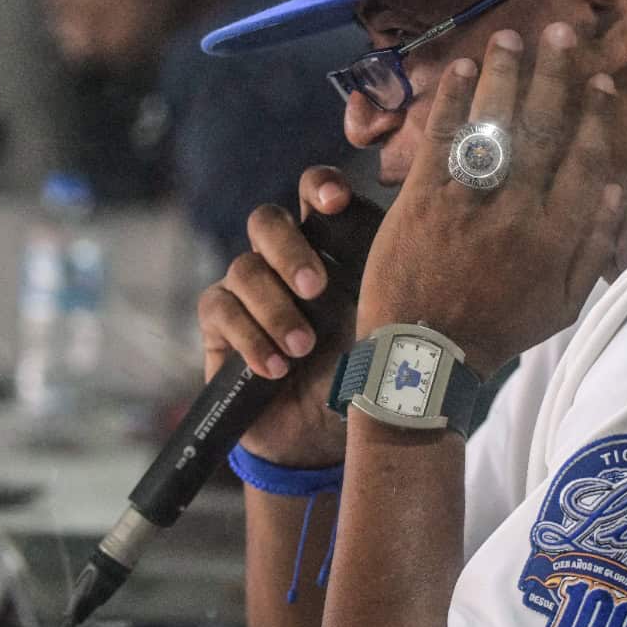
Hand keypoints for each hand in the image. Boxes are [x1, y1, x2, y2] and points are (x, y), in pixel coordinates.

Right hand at [198, 165, 381, 467]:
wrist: (335, 439)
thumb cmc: (373, 372)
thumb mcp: (388, 322)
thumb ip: (389, 276)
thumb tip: (406, 237)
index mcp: (332, 244)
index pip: (316, 193)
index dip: (320, 187)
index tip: (336, 202)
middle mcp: (287, 259)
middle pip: (267, 220)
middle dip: (290, 250)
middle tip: (317, 288)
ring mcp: (251, 289)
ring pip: (244, 267)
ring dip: (275, 307)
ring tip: (303, 348)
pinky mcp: (222, 324)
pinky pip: (220, 308)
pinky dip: (249, 337)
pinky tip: (276, 369)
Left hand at [356, 24, 623, 377]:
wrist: (423, 356)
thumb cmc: (498, 330)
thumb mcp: (564, 304)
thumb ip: (594, 247)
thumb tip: (615, 189)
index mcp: (556, 237)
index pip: (585, 161)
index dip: (596, 116)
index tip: (602, 82)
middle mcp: (517, 212)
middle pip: (541, 130)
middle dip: (554, 76)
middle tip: (561, 33)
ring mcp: (467, 203)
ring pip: (492, 125)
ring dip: (504, 75)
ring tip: (511, 38)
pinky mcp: (421, 199)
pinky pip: (441, 139)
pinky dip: (451, 102)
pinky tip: (461, 70)